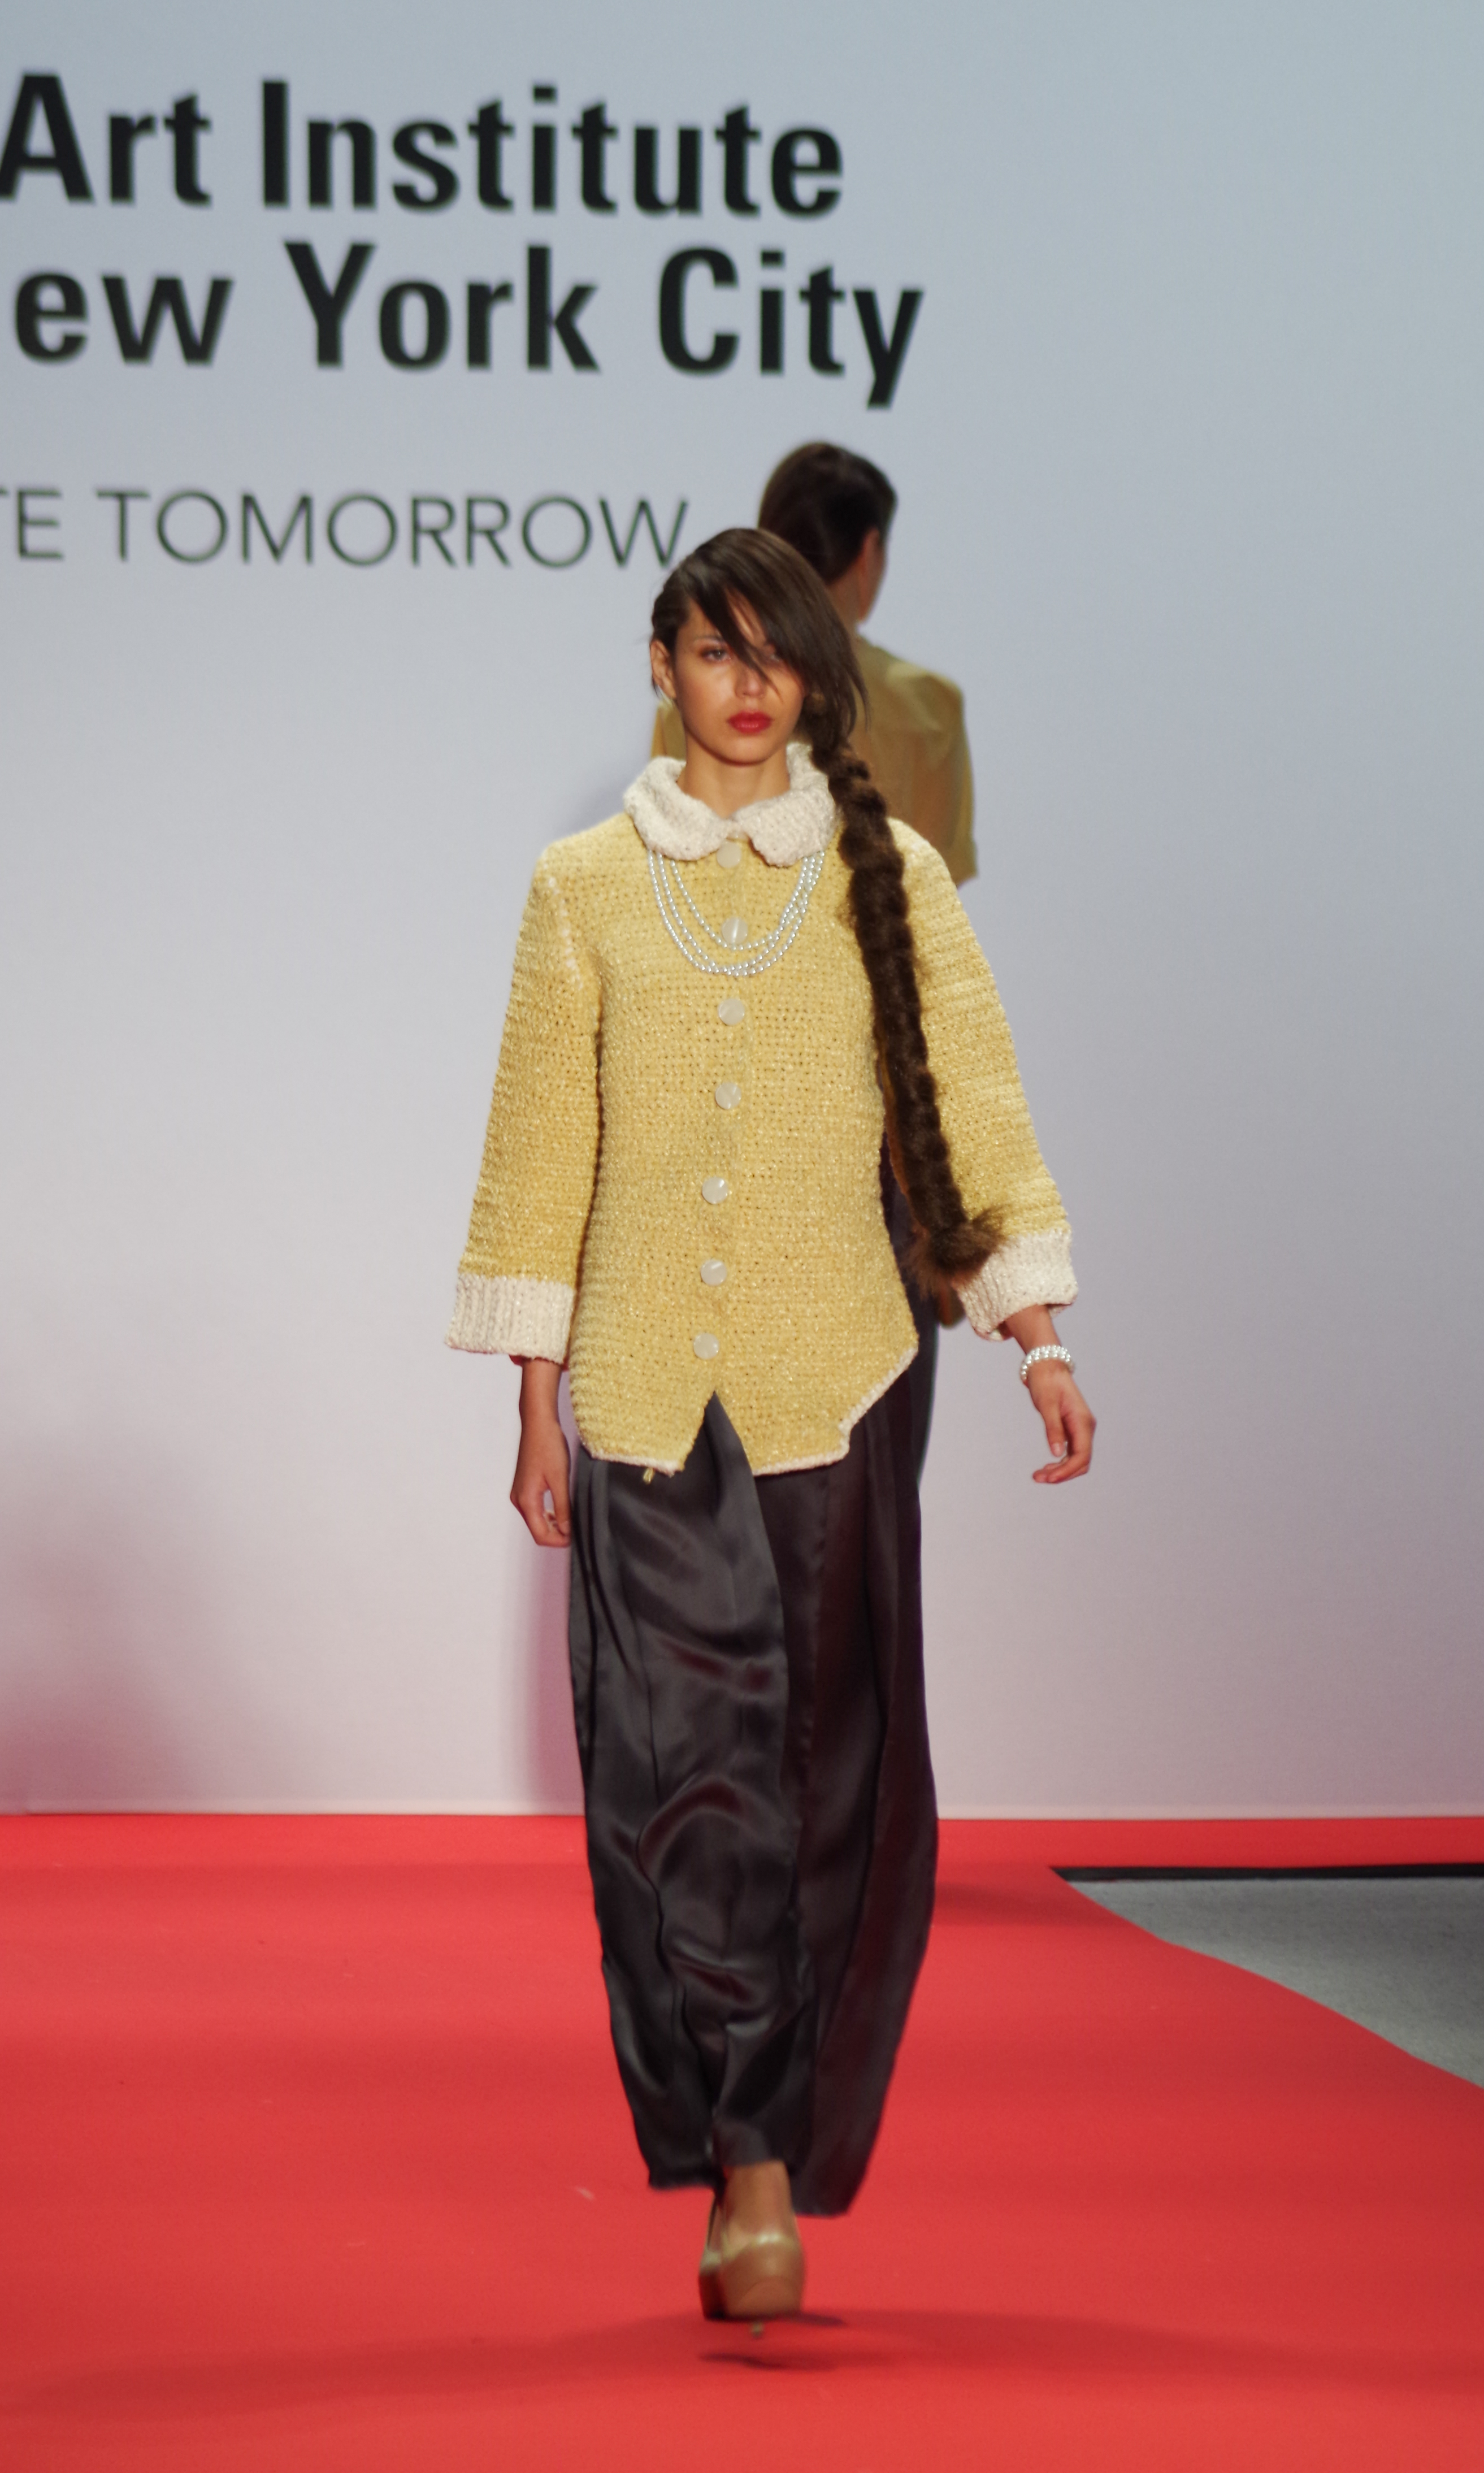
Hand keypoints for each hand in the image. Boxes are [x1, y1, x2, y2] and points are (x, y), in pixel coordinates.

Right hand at [510, 1359, 571, 1545]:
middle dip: (558, 1534)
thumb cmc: (549, 1446)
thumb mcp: (560, 1479)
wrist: (538, 1422)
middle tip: (579, 1527)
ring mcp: (520, 1493)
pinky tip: (563, 1507)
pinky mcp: (524, 1487)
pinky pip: (536, 1509)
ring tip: (573, 1517)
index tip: (578, 1536)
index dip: (560, 1541)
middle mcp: (519, 1500)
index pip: (541, 1535)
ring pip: (537, 1520)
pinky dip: (549, 1514)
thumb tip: (568, 1531)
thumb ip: (563, 1507)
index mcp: (526, 1500)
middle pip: (538, 1530)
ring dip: (555, 1524)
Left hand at [1025, 1362, 1094, 1484]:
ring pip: (1076, 1459)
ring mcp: (1080, 1429)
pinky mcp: (1073, 1429)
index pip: (1081, 1456)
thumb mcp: (1047, 1405)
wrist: (1047, 1366)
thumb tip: (1057, 1454)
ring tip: (1038, 1475)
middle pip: (1081, 1462)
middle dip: (1062, 1474)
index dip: (1067, 1471)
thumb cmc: (1046, 1382)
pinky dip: (1060, 1462)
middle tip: (1038, 1478)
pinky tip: (1045, 1467)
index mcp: (1083, 1422)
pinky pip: (1071, 1452)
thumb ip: (1053, 1429)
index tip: (1049, 1478)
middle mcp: (1085, 1427)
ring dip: (1060, 1470)